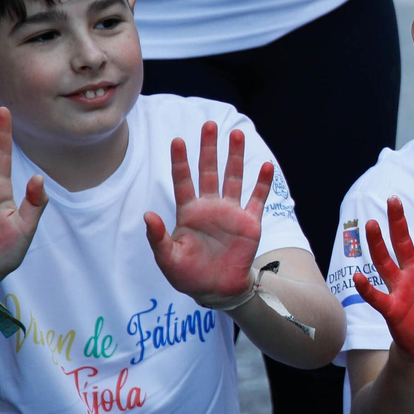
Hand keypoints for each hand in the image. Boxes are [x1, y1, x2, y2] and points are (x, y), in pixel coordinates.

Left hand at [144, 122, 273, 309]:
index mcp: (188, 212)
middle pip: (209, 171)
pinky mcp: (249, 222)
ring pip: (233, 178)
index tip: (177, 141)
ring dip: (235, 157)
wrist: (216, 289)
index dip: (180, 162)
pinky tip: (266, 166)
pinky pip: (257, 199)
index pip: (183, 181)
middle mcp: (210, 206)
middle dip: (209, 149)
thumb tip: (147, 214)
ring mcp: (231, 212)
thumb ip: (157, 237)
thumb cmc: (188, 275)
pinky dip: (262, 183)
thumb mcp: (167, 258)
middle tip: (209, 125)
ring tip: (236, 135)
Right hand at [353, 193, 413, 362]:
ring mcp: (400, 288)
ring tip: (371, 225)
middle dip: (398, 222)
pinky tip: (358, 276)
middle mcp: (412, 272)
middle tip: (393, 200)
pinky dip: (366, 287)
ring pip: (385, 262)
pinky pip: (376, 296)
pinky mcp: (391, 308)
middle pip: (402, 242)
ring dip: (377, 245)